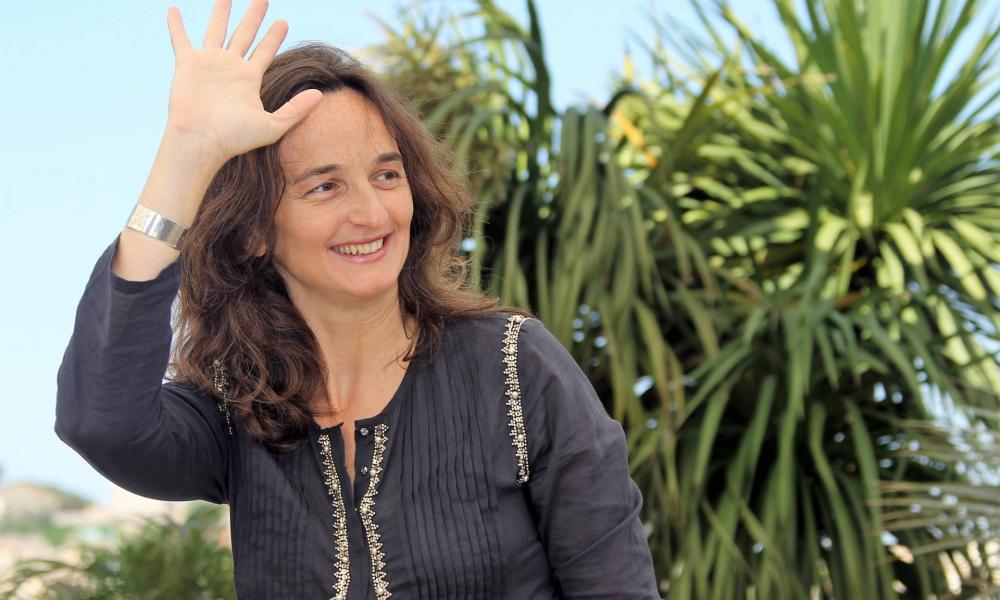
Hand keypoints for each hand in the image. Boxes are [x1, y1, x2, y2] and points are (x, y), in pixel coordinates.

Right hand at [163, 0, 321, 163]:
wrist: (201, 141)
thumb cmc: (234, 138)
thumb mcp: (273, 125)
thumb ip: (296, 109)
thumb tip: (319, 94)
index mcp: (249, 79)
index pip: (265, 51)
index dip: (274, 36)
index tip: (283, 22)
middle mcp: (230, 67)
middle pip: (245, 34)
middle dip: (253, 17)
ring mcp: (209, 64)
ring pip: (217, 30)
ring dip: (221, 12)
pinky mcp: (187, 64)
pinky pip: (181, 39)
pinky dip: (176, 25)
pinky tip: (173, 10)